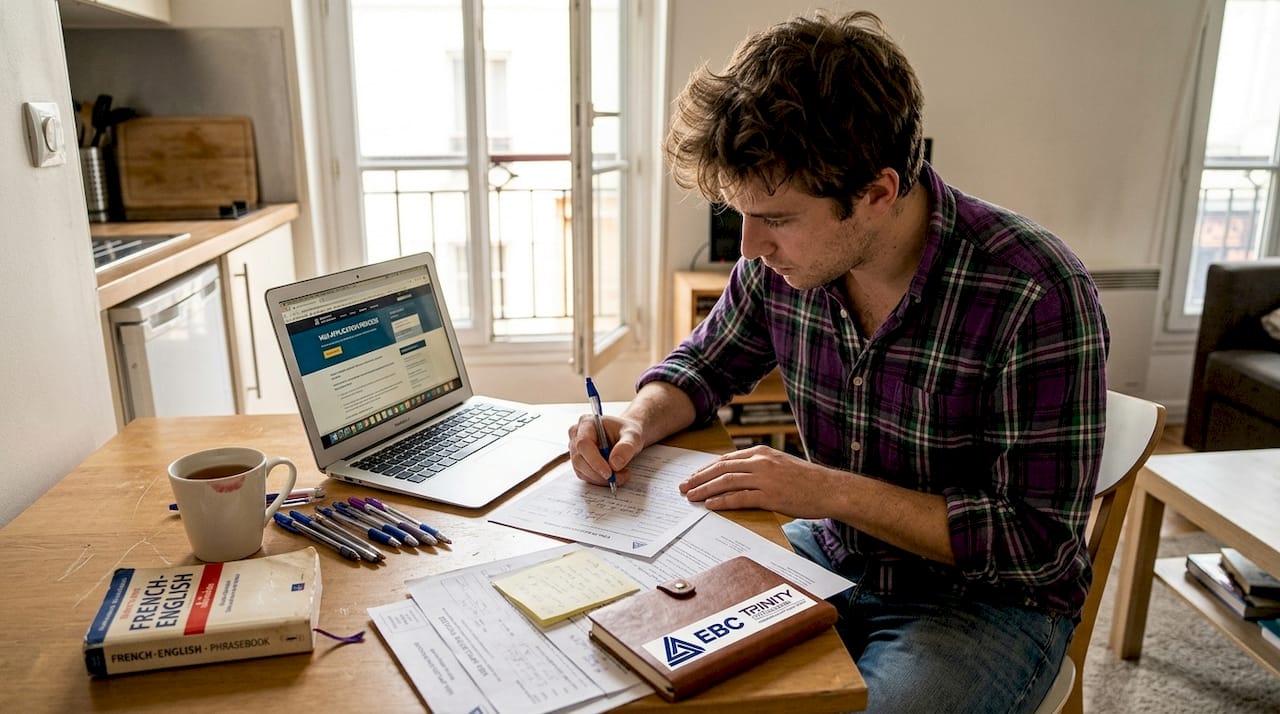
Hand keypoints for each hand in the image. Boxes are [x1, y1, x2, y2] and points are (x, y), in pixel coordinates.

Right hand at [567, 413, 643, 488]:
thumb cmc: (627, 432)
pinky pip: (585, 475)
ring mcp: (575, 449)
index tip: (609, 472)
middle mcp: (577, 435)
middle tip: (619, 477)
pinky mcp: (579, 461)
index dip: (595, 460)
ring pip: (581, 470)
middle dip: (599, 473)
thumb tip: (615, 464)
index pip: (584, 444)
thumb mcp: (633, 436)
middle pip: (579, 459)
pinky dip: (599, 480)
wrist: (626, 436)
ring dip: (600, 478)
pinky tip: (613, 475)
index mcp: (587, 423)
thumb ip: (626, 447)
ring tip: (620, 475)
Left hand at [679, 445, 844, 516]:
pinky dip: (723, 501)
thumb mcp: (780, 464)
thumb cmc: (806, 479)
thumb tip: (737, 474)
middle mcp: (761, 462)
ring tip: (691, 497)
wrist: (829, 489)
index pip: (726, 459)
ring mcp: (765, 478)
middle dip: (699, 478)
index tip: (693, 476)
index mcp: (761, 452)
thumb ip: (759, 466)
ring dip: (706, 490)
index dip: (706, 469)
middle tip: (683, 487)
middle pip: (721, 468)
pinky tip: (710, 506)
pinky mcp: (771, 496)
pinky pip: (740, 498)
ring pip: (727, 482)